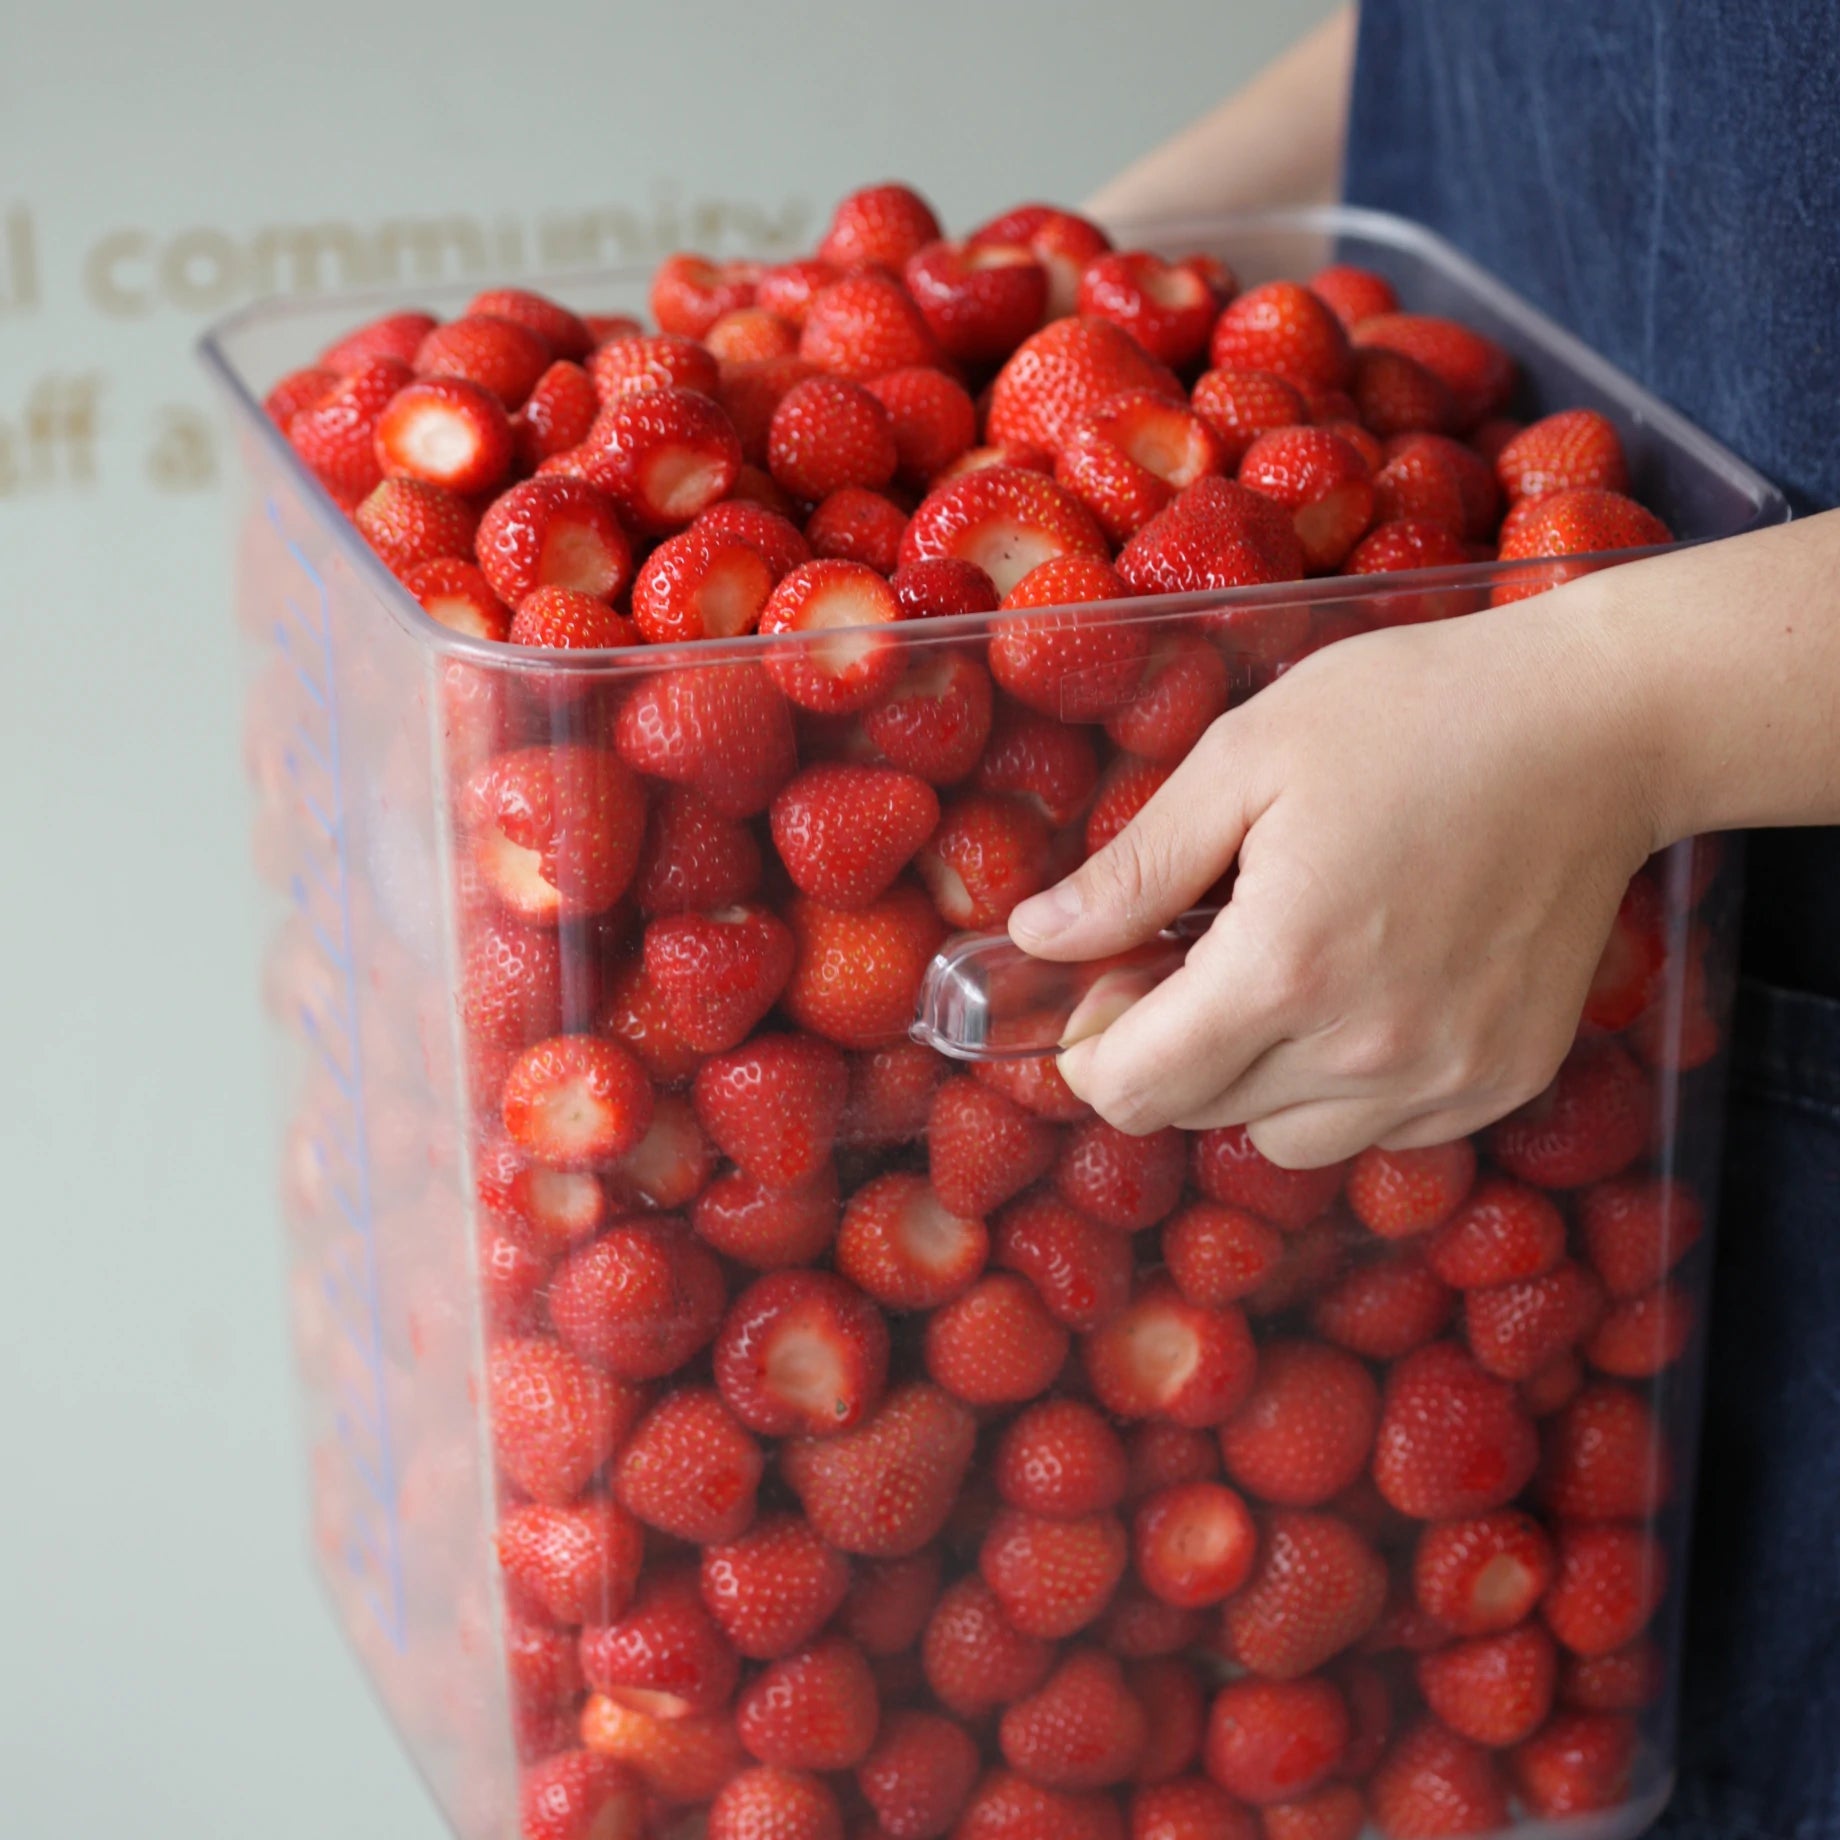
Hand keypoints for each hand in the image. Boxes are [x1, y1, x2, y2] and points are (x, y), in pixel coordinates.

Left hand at [1007, 590, 1663, 1168]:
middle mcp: (1365, 1052)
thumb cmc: (1411, 717)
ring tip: (1282, 975)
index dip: (1091, 1052)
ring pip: (1284, 1142)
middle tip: (1191, 955)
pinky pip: (1377, 1133)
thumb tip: (1034, 937)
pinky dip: (1342, 1089)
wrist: (1597, 729)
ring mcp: (1444, 1078)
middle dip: (1166, 1049)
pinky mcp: (1501, 1081)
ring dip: (1250, 1081)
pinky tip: (1362, 995)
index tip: (1101, 994)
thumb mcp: (1245, 760)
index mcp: (1284, 969)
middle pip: (1198, 1114)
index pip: (1135, 1089)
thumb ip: (1133, 868)